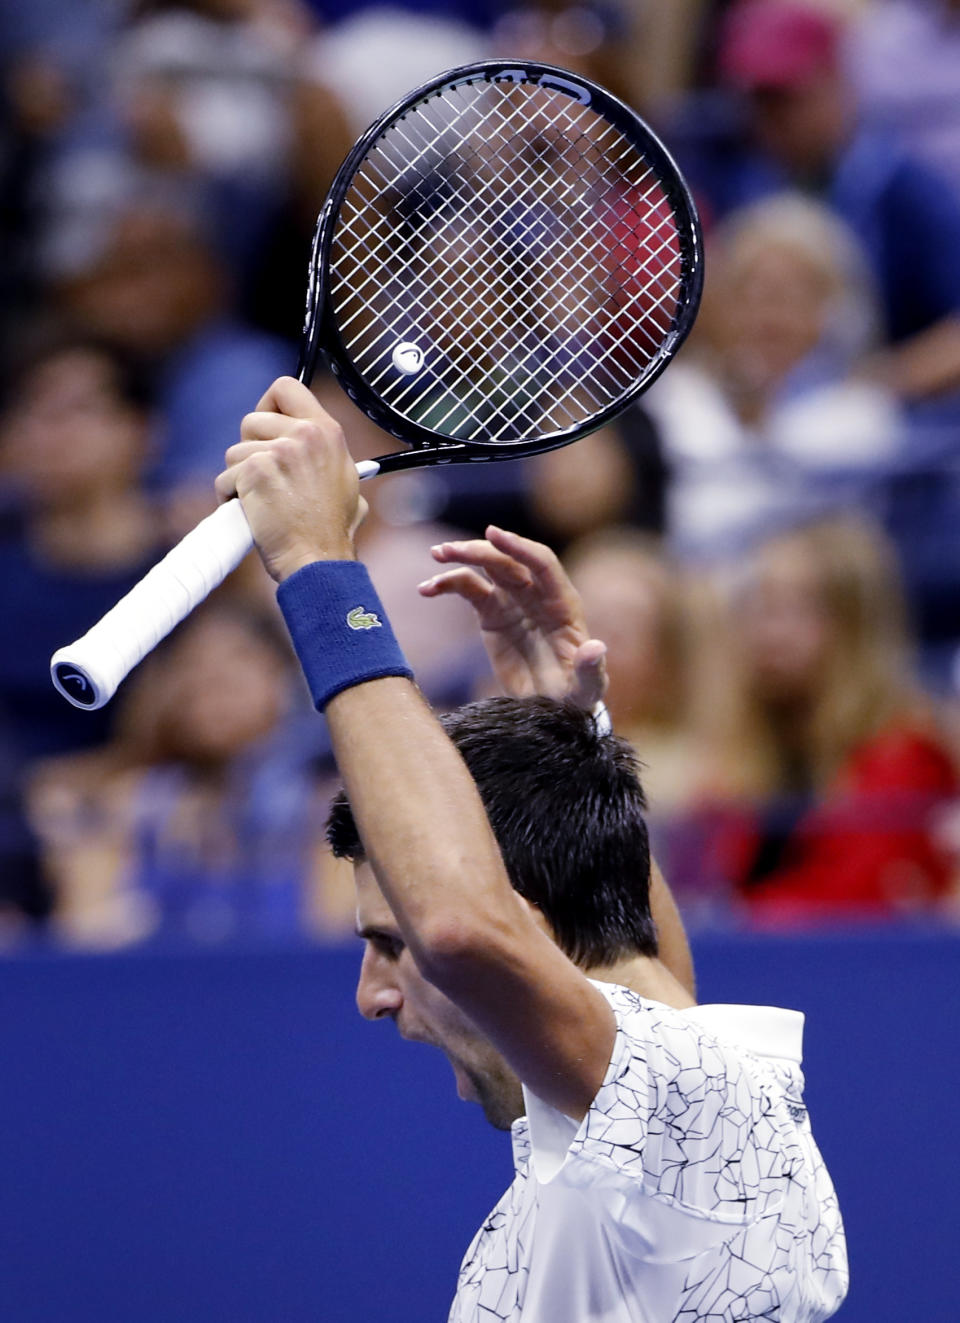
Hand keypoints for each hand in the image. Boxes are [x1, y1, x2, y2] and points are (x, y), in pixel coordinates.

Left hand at [216, 377, 364, 581]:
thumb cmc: (331, 531)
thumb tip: (322, 454)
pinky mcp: (254, 472)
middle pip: (252, 421)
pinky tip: (249, 512)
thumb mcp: (346, 483)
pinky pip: (225, 477)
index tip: (267, 426)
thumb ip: (329, 458)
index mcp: (327, 431)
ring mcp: (279, 452)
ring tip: (261, 501)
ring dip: (240, 477)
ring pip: (235, 451)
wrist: (318, 560)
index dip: (269, 405)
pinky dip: (229, 496)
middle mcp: (304, 434)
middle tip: (265, 477)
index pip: (286, 387)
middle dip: (251, 449)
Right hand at [419, 525, 607, 708]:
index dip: (519, 547)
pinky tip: (427, 588)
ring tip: (436, 555)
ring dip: (462, 557)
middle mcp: (537, 595)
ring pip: (487, 568)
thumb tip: (594, 649)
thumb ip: (591, 670)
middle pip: (509, 560)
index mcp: (562, 603)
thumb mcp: (586, 688)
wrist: (551, 706)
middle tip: (449, 550)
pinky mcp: (492, 614)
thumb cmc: (575, 696)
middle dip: (481, 551)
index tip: (494, 535)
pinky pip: (469, 590)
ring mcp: (513, 601)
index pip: (542, 563)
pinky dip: (448, 585)